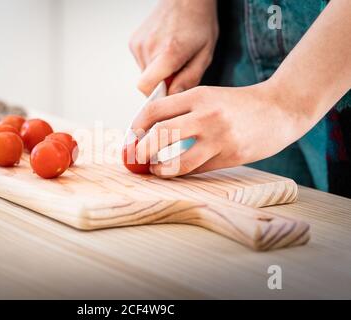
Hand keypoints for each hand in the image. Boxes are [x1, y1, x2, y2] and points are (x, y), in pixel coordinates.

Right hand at [129, 0, 217, 95]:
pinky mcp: (134, 42)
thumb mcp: (204, 55)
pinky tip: (164, 51)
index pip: (146, 87)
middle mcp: (149, 47)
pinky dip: (152, 63)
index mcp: (168, 51)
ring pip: (144, 74)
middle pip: (147, 84)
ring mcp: (138, 43)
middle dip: (162, 84)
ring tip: (172, 58)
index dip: (156, 96)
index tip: (169, 93)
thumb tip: (173, 97)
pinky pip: (141, 64)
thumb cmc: (199, 24)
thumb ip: (189, 79)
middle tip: (178, 71)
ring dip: (157, 73)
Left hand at [131, 80, 312, 177]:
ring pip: (178, 162)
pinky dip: (183, 173)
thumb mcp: (209, 96)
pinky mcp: (230, 156)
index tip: (133, 136)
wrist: (281, 108)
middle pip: (160, 135)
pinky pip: (198, 170)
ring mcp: (219, 138)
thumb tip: (151, 131)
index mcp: (197, 95)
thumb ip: (183, 110)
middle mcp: (206, 115)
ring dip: (160, 169)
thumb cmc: (239, 104)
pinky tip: (178, 171)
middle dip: (141, 150)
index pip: (154, 110)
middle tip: (136, 157)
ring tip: (156, 169)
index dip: (137, 125)